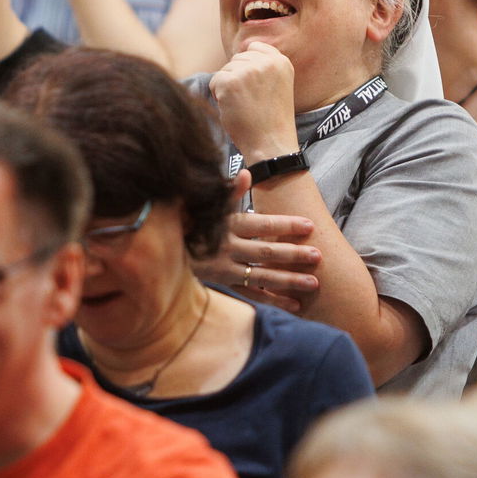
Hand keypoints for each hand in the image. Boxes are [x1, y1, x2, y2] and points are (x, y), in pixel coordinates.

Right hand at [193, 172, 320, 311]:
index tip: (309, 225)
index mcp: (227, 225)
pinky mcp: (225, 283)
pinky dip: (274, 300)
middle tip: (317, 256)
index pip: (261, 224)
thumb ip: (229, 191)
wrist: (159, 246)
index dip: (285, 224)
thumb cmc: (188, 220)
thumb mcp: (207, 205)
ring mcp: (226, 269)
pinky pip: (252, 294)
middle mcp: (227, 248)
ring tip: (314, 284)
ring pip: (262, 276)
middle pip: (265, 251)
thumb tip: (247, 173)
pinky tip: (295, 304)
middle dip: (293, 254)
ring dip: (289, 281)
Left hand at [209, 41, 298, 161]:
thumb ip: (264, 65)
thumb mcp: (278, 84)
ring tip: (244, 106)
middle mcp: (266, 62)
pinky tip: (233, 109)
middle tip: (251, 101)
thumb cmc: (271, 119)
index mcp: (281, 61)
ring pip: (226, 70)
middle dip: (238, 77)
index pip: (254, 47)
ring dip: (228, 87)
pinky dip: (218, 96)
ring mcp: (248, 71)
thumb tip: (241, 49)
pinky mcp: (230, 82)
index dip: (249, 67)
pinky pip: (215, 81)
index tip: (256, 88)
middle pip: (238, 59)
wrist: (270, 144)